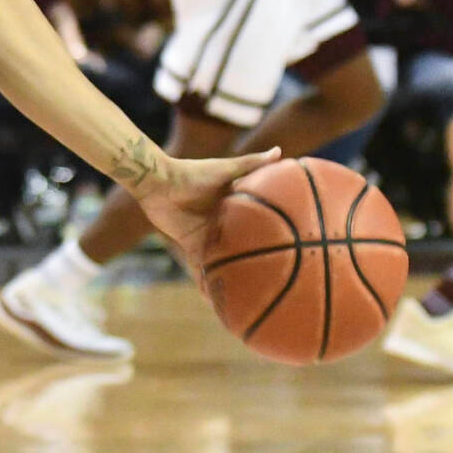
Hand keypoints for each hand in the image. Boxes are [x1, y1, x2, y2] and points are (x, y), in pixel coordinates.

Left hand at [129, 147, 282, 293]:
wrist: (158, 182)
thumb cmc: (193, 172)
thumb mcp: (225, 169)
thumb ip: (251, 163)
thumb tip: (279, 150)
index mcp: (237, 208)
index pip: (260, 224)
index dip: (275, 237)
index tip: (295, 249)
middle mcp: (226, 224)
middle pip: (245, 247)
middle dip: (258, 264)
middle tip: (278, 282)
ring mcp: (209, 236)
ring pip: (225, 262)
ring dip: (234, 278)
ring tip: (251, 299)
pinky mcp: (191, 245)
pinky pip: (200, 268)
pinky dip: (206, 283)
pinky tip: (214, 302)